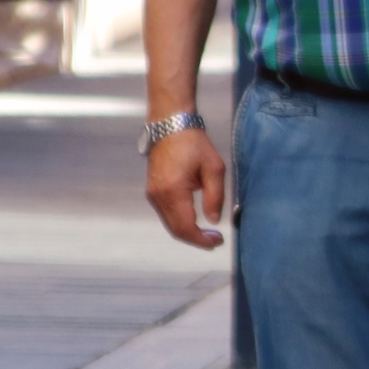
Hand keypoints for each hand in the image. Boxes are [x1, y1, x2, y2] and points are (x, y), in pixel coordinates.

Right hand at [145, 127, 227, 248]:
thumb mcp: (214, 168)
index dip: (201, 239)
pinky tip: (194, 221)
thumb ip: (215, 196)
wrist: (170, 127)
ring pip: (169, 224)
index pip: (184, 226)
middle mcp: (158, 196)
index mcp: (173, 190)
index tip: (217, 241)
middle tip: (214, 240)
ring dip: (187, 232)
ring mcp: (152, 195)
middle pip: (175, 230)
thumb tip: (213, 220)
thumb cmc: (194, 144)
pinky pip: (166, 215)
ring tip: (207, 233)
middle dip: (195, 239)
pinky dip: (180, 222)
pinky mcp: (151, 192)